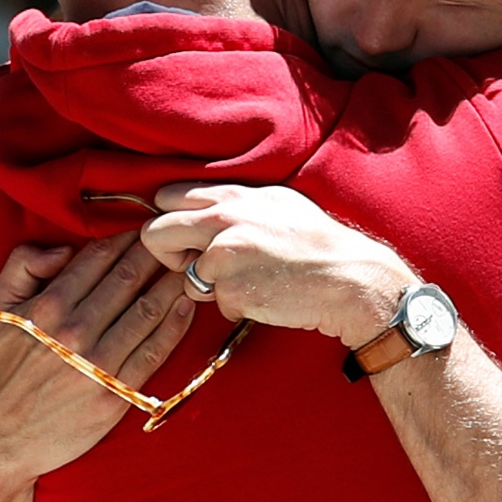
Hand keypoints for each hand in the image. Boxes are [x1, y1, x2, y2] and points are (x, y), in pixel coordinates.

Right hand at [0, 233, 193, 487]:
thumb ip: (20, 267)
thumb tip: (63, 248)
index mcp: (46, 306)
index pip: (99, 258)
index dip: (127, 238)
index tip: (147, 226)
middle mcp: (75, 331)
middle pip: (129, 278)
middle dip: (158, 253)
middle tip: (180, 238)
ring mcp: (98, 364)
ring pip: (148, 310)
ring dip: (174, 283)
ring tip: (192, 265)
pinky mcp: (117, 394)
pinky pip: (155, 352)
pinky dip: (176, 325)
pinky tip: (189, 306)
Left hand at [141, 183, 417, 348]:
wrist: (347, 276)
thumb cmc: (315, 241)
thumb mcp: (274, 202)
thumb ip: (233, 202)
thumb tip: (198, 207)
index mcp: (232, 196)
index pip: (166, 197)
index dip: (169, 219)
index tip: (185, 235)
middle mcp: (223, 220)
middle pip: (153, 233)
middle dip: (167, 253)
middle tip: (195, 264)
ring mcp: (225, 256)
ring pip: (183, 276)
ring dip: (208, 285)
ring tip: (248, 280)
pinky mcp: (231, 290)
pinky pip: (215, 303)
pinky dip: (235, 305)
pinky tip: (265, 295)